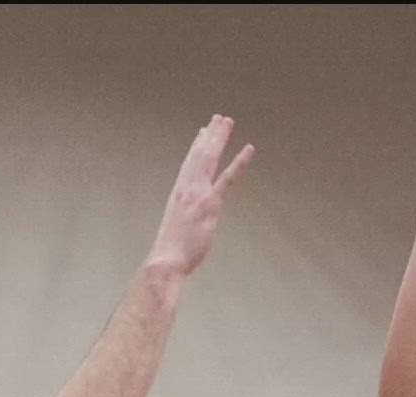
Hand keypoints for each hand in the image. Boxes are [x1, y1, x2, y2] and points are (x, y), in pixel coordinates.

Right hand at [145, 115, 254, 275]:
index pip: (189, 163)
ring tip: (227, 121)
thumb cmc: (171, 252)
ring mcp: (198, 194)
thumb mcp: (178, 229)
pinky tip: (248, 149)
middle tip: (219, 118)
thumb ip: (187, 217)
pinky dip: (238, 162)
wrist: (166, 260)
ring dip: (219, 138)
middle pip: (200, 155)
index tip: (203, 132)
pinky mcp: (210, 204)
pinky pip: (227, 178)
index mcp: (178, 193)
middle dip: (210, 135)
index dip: (197, 146)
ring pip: (209, 158)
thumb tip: (191, 219)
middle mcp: (187, 188)